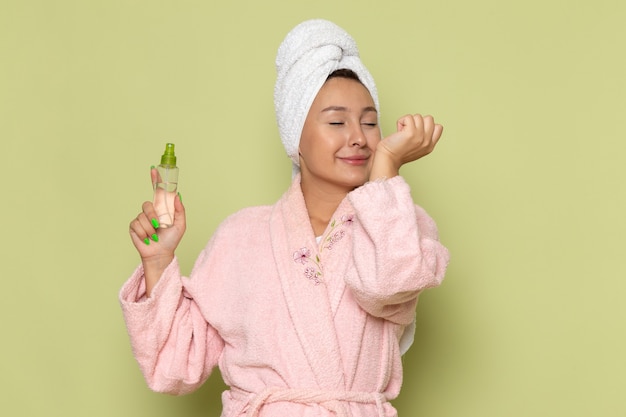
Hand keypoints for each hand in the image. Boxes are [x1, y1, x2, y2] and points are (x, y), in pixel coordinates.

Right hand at [128, 168, 185, 294]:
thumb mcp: (180, 225)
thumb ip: (180, 210)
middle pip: (148, 204)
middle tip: (159, 226)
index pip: (157, 191)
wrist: (161, 254)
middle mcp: (151, 211)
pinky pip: (137, 224)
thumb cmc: (171, 240)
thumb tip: (178, 195)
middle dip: (153, 216)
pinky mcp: (134, 226)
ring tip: (154, 235)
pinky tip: (147, 238)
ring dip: (150, 228)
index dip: (155, 179)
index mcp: (162, 208)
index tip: (154, 169)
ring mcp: (141, 218)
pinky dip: (144, 233)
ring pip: (143, 216)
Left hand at [371, 114, 442, 178]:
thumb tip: (424, 124)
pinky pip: (408, 117)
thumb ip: (425, 138)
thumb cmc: (398, 152)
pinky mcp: (411, 133)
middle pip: (429, 119)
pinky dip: (401, 121)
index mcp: (430, 146)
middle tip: (408, 131)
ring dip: (408, 122)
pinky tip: (398, 131)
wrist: (387, 159)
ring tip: (402, 132)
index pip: (438, 127)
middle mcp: (427, 142)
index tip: (415, 132)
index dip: (426, 125)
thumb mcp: (417, 148)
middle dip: (417, 121)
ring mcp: (420, 137)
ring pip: (418, 116)